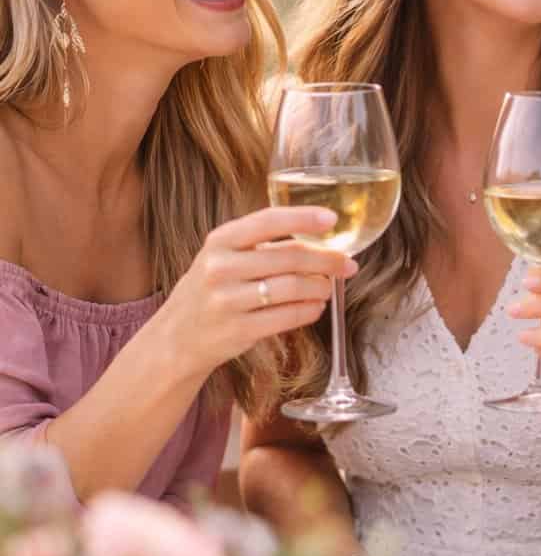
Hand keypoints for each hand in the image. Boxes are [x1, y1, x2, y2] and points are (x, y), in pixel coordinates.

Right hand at [159, 207, 357, 382]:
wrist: (177, 337)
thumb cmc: (211, 290)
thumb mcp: (223, 258)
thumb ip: (261, 246)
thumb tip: (318, 241)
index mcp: (220, 240)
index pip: (268, 220)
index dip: (304, 218)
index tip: (332, 220)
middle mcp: (221, 266)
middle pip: (289, 257)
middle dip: (327, 260)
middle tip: (347, 264)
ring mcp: (228, 300)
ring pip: (292, 287)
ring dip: (320, 288)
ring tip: (328, 288)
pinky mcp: (239, 329)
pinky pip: (288, 317)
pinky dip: (309, 311)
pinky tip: (316, 307)